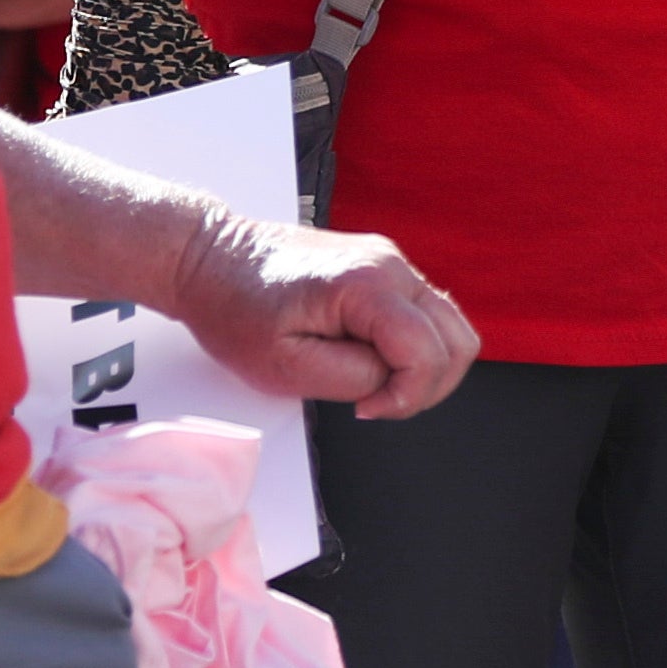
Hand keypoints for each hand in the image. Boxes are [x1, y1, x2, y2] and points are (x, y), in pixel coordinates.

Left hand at [165, 216, 478, 422]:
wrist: (209, 258)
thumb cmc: (234, 308)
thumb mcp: (283, 365)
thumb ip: (350, 379)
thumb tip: (389, 383)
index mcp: (366, 285)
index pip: (429, 353)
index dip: (405, 396)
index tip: (364, 409)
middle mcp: (389, 264)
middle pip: (457, 341)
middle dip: (425, 386)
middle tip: (375, 403)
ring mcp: (390, 261)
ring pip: (451, 327)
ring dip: (426, 368)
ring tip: (375, 384)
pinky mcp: (382, 267)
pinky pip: (426, 314)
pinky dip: (414, 348)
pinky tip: (370, 359)